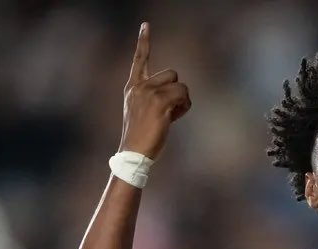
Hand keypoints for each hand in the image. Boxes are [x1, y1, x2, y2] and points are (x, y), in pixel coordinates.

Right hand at [118, 22, 191, 158]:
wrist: (133, 154)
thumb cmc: (141, 137)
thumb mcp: (141, 111)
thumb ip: (154, 97)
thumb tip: (177, 93)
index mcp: (132, 88)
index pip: (139, 60)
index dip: (143, 42)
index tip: (146, 25)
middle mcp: (139, 87)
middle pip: (173, 74)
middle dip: (177, 91)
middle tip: (170, 111)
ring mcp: (149, 94)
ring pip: (181, 86)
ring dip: (183, 101)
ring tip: (171, 116)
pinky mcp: (160, 103)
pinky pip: (184, 96)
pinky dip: (185, 108)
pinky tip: (174, 119)